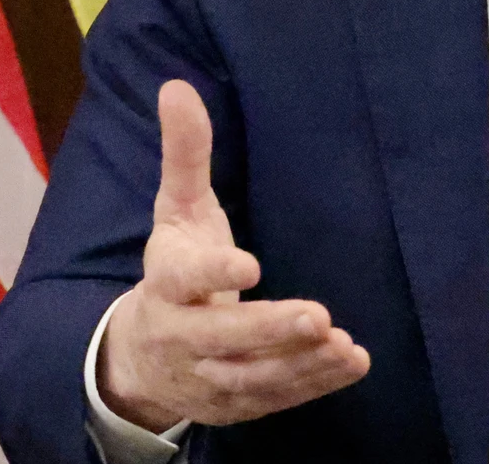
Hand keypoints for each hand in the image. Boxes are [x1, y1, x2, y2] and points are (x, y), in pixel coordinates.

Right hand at [96, 80, 370, 429]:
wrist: (140, 359)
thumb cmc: (172, 270)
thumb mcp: (176, 211)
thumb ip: (185, 154)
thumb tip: (176, 86)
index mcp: (166, 282)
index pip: (184, 278)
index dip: (214, 273)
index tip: (249, 265)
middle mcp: (182, 335)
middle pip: (222, 338)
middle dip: (269, 329)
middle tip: (317, 315)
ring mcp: (208, 376)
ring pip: (251, 376)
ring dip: (298, 363)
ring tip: (342, 344)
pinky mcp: (234, 403)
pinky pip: (274, 398)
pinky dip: (311, 384)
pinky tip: (349, 362)